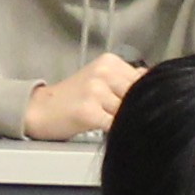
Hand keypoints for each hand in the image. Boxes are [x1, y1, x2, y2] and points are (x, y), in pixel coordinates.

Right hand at [23, 52, 143, 142]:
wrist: (40, 110)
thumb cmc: (72, 98)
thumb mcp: (100, 79)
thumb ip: (126, 79)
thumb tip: (154, 81)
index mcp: (109, 62)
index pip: (144, 79)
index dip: (145, 95)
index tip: (141, 104)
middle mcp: (103, 72)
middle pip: (137, 95)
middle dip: (136, 108)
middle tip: (123, 117)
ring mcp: (96, 91)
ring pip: (127, 111)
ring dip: (125, 121)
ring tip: (111, 124)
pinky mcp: (89, 111)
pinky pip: (115, 125)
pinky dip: (116, 131)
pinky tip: (110, 132)